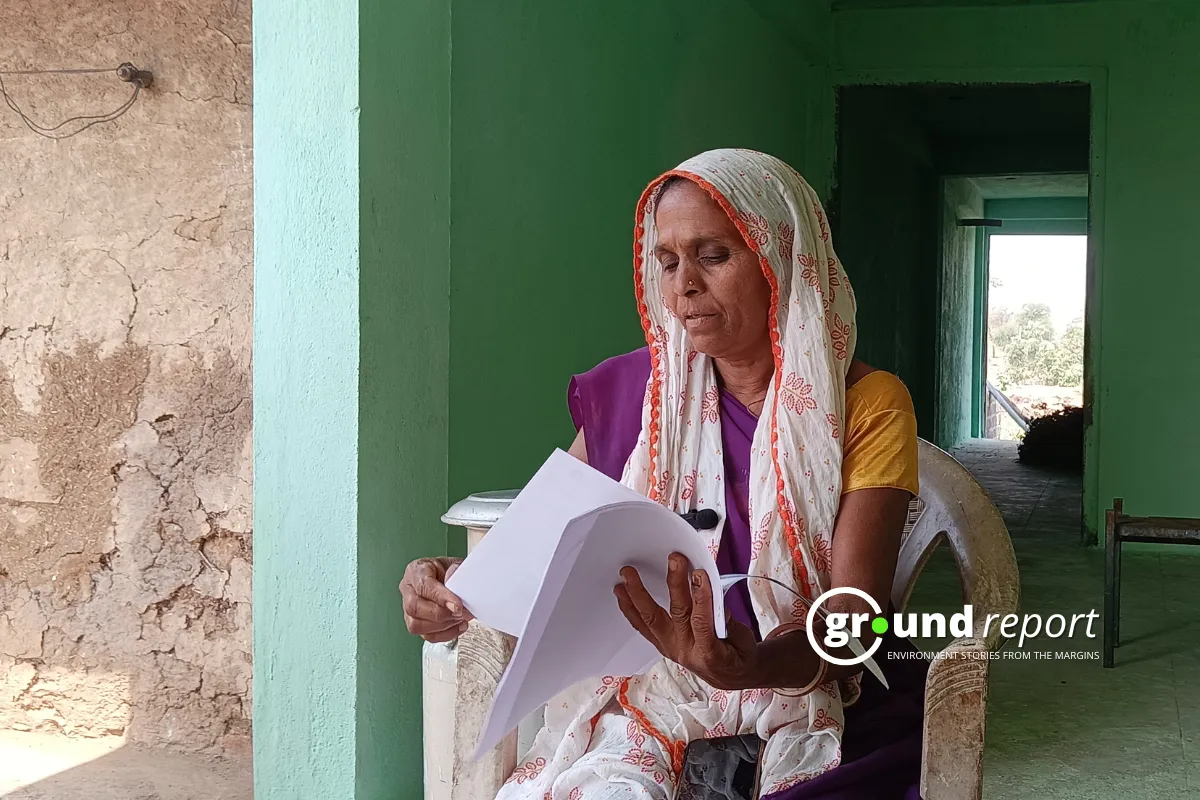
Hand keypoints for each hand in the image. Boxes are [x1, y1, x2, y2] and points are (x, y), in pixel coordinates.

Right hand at [399, 557, 471, 642]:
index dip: (441, 597)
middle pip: (414, 607)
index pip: (423, 585)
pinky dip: (445, 634)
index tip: (457, 605)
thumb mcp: (456, 565)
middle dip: (440, 614)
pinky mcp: (416, 623)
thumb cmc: (450, 571)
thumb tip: (454, 586)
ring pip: (416, 625)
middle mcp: (408, 589)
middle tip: (459, 612)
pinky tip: (457, 625)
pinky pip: (426, 635)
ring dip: (442, 626)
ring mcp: (409, 609)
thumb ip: (456, 572)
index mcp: (416, 570)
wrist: (451, 579)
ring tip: (459, 618)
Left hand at [614, 553, 760, 690]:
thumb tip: (713, 599)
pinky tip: (622, 593)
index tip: (700, 574)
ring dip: (638, 595)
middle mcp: (685, 651)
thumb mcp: (745, 640)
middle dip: (674, 584)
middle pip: (676, 614)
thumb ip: (729, 622)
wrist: (731, 677)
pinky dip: (631, 609)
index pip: (702, 622)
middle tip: (674, 560)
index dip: (701, 597)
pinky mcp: (662, 645)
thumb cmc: (739, 656)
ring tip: (627, 576)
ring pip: (651, 620)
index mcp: (710, 652)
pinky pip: (643, 626)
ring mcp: (670, 648)